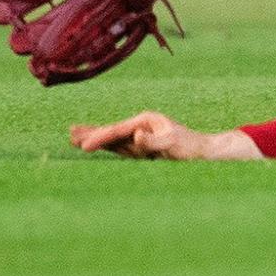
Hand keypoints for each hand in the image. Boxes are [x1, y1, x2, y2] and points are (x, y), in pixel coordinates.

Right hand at [69, 111, 261, 160]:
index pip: (118, 130)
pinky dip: (107, 148)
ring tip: (75, 138)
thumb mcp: (172, 144)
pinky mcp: (143, 150)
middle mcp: (142, 126)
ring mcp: (141, 138)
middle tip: (71, 133)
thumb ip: (153, 141)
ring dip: (96, 139)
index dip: (100, 137)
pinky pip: (120, 148)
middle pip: (112, 130)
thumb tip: (136, 136)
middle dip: (92, 133)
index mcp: (147, 121)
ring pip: (113, 140)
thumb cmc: (190, 148)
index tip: (84, 145)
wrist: (204, 154)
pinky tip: (98, 147)